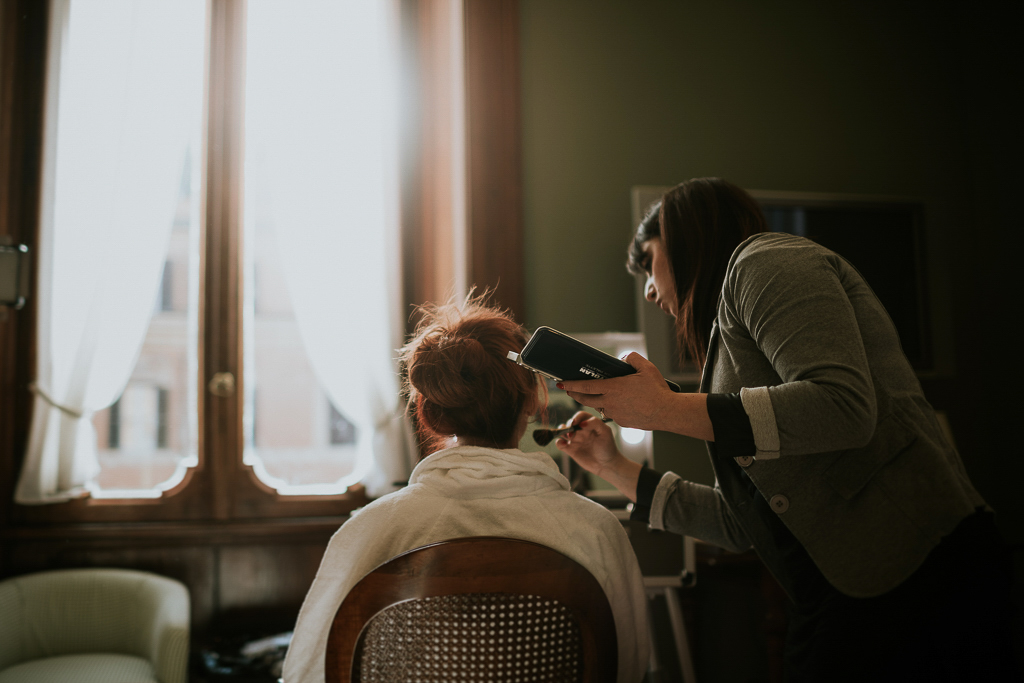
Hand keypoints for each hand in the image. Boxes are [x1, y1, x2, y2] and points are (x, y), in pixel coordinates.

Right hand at [555, 410, 641, 500]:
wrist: (606, 464)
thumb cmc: (608, 447)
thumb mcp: (605, 432)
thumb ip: (595, 423)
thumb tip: (581, 423)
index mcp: (589, 423)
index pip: (580, 416)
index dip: (576, 417)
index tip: (575, 423)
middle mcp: (580, 430)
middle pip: (570, 422)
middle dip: (569, 425)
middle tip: (572, 433)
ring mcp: (574, 439)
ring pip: (562, 431)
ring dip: (561, 431)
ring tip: (568, 437)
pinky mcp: (570, 449)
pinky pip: (560, 443)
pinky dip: (559, 442)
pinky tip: (563, 444)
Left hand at [558, 352, 676, 430]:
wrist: (667, 413)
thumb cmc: (657, 390)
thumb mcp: (646, 367)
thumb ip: (632, 358)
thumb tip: (624, 358)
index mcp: (612, 388)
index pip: (585, 386)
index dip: (570, 384)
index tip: (561, 382)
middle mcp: (609, 403)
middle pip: (585, 399)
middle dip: (574, 394)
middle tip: (568, 389)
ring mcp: (615, 414)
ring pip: (599, 407)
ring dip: (594, 401)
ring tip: (595, 394)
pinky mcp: (622, 422)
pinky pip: (611, 414)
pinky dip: (610, 408)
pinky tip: (618, 403)